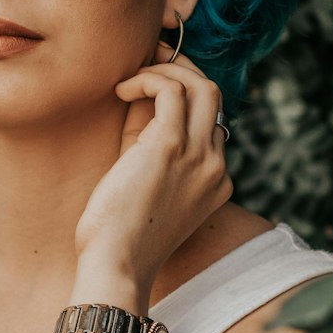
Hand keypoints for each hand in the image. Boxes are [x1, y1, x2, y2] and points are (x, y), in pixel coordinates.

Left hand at [74, 42, 232, 287]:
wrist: (116, 266)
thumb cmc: (118, 234)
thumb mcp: (144, 183)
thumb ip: (149, 143)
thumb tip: (140, 95)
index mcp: (216, 182)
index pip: (211, 122)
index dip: (181, 98)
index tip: (151, 89)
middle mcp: (217, 167)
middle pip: (214, 96)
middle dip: (181, 71)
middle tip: (147, 66)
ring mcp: (199, 157)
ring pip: (201, 85)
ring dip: (164, 71)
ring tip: (132, 79)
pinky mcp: (171, 147)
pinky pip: (169, 90)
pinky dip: (146, 80)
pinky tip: (120, 90)